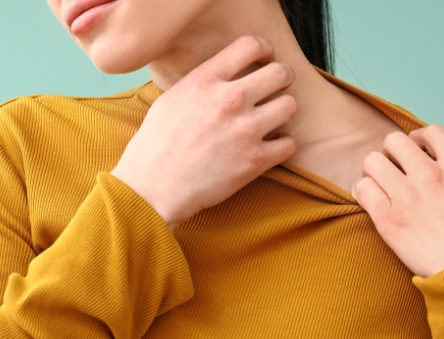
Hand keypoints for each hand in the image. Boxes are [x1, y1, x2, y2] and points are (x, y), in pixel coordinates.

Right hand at [110, 35, 298, 231]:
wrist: (152, 188)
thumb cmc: (156, 146)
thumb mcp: (172, 99)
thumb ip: (203, 83)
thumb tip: (225, 75)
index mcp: (206, 80)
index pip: (251, 45)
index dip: (265, 50)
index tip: (264, 61)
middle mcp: (229, 100)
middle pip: (280, 73)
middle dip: (283, 79)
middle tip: (277, 90)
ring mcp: (244, 130)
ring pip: (290, 106)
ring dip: (284, 112)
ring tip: (272, 121)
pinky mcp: (255, 161)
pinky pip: (289, 144)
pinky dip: (282, 146)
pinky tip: (269, 148)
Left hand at [351, 124, 443, 277]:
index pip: (431, 133)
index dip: (419, 138)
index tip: (417, 150)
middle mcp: (430, 175)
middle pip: (394, 141)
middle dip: (391, 152)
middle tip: (393, 169)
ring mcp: (407, 196)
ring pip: (372, 162)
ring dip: (374, 172)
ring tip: (380, 185)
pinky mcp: (388, 219)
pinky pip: (362, 190)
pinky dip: (363, 193)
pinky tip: (372, 202)